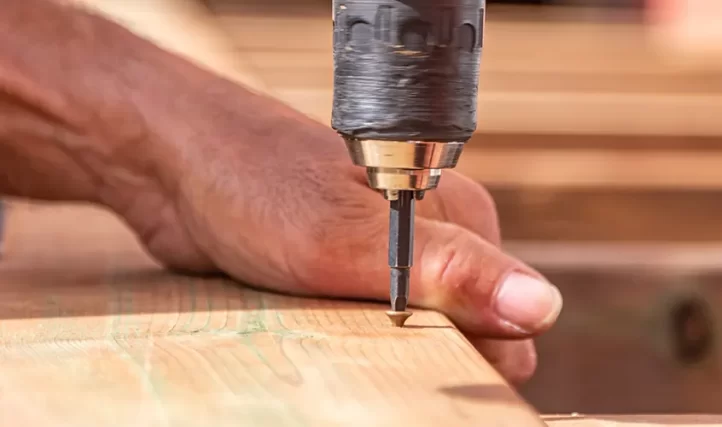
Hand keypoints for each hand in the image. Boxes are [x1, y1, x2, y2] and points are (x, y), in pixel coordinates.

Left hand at [101, 88, 561, 384]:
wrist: (171, 165)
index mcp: (463, 223)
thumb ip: (451, 274)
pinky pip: (379, 331)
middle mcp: (440, 240)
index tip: (419, 373)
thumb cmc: (258, 183)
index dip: (475, 360)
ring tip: (334, 339)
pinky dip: (357, 347)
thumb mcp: (353, 239)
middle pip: (468, 333)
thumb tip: (541, 308)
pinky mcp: (358, 278)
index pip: (510, 321)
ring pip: (421, 337)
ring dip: (388, 355)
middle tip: (360, 351)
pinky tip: (324, 337)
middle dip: (428, 357)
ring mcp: (396, 259)